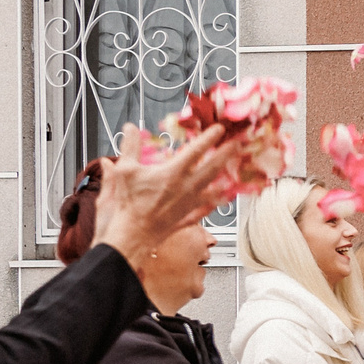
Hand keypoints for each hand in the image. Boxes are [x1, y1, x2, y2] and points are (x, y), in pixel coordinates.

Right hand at [92, 124, 244, 270]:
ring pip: (214, 188)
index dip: (209, 137)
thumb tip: (131, 128)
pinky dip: (215, 203)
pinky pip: (206, 209)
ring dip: (226, 178)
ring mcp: (190, 203)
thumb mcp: (125, 169)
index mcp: (173, 173)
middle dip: (226, 154)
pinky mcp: (188, 217)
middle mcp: (186, 187)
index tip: (219, 129)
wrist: (133, 234)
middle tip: (238, 145)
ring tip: (235, 171)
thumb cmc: (129, 204)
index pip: (196, 150)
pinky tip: (222, 200)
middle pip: (212, 167)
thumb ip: (130, 146)